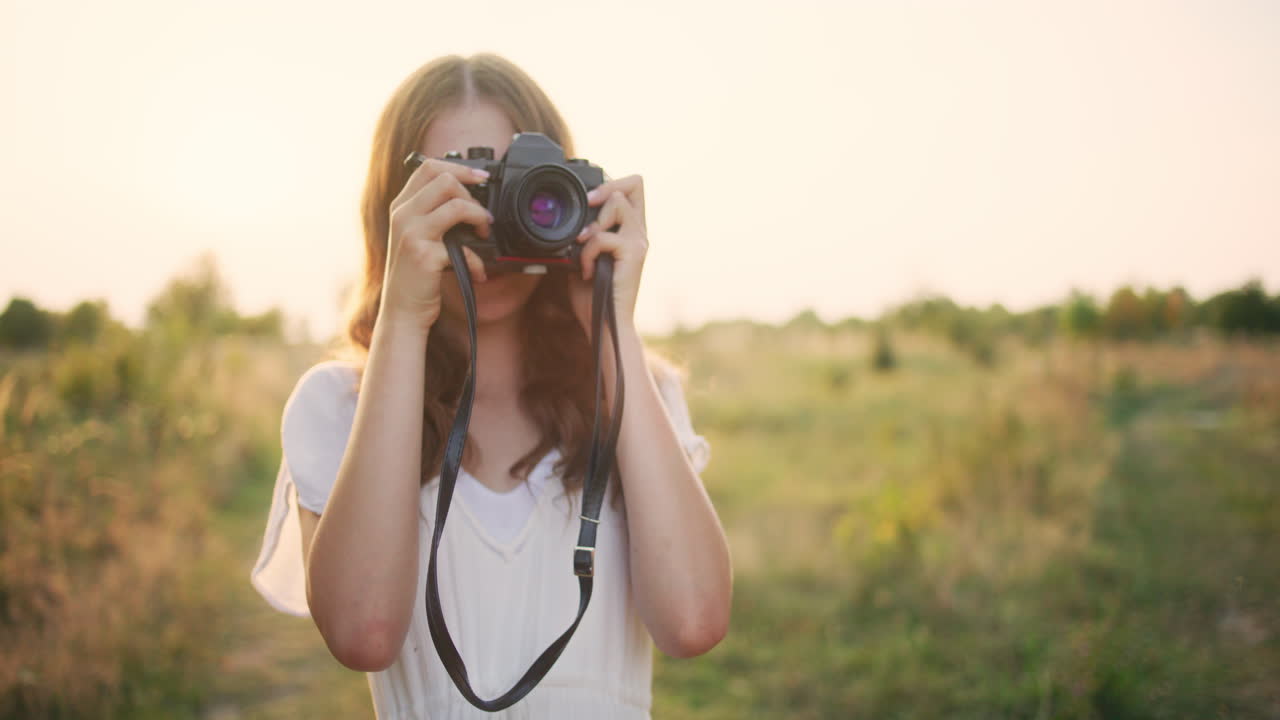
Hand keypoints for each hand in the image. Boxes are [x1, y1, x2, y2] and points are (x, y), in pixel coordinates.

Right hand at [380, 158, 491, 332]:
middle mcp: (402, 215)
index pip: (429, 167)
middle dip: (473, 194)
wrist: (402, 311)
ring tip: (484, 236)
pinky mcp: (424, 255)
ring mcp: (411, 233)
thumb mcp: (418, 237)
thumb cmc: (417, 275)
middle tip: (483, 217)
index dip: (459, 167)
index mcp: (401, 206)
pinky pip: (464, 247)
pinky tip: (478, 273)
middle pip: (444, 179)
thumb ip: (434, 214)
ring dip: (479, 218)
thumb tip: (470, 198)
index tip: (482, 178)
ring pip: (456, 204)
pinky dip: (477, 261)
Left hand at [568, 174, 647, 335]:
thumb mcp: (583, 258)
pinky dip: (586, 252)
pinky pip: (602, 236)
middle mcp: (639, 232)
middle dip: (603, 191)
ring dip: (593, 222)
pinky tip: (585, 271)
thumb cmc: (594, 297)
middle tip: (586, 213)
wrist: (606, 325)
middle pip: (634, 183)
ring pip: (618, 202)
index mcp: (630, 231)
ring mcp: (638, 242)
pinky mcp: (632, 254)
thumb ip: (583, 238)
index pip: (633, 188)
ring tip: (582, 246)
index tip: (589, 200)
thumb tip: (567, 222)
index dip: (612, 182)